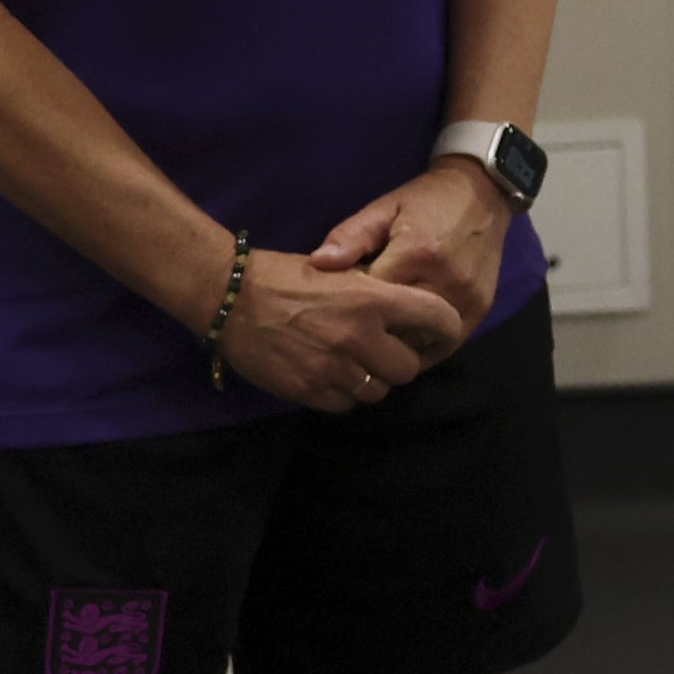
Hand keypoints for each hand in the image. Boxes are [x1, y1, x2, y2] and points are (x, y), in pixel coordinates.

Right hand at [203, 238, 471, 414]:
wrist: (229, 296)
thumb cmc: (285, 276)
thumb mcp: (340, 269)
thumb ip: (376, 292)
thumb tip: (408, 310)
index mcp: (372, 299)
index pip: (437, 318)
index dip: (443, 328)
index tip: (437, 332)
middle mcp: (359, 336)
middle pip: (408, 368)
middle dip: (398, 360)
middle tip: (383, 350)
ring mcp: (334, 368)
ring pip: (378, 391)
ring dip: (370, 380)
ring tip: (351, 362)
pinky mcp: (310, 391)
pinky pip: (345, 404)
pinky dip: (342, 393)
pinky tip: (328, 373)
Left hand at [321, 156, 513, 345]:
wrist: (482, 193)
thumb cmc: (426, 200)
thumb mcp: (383, 208)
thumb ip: (351, 237)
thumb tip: (318, 264)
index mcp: (416, 254)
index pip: (372, 300)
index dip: (352, 306)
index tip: (341, 303)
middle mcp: (445, 282)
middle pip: (397, 328)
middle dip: (376, 330)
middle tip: (360, 324)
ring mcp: (467, 300)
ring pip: (423, 343)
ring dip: (400, 344)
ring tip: (382, 336)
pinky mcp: (480, 311)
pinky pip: (447, 343)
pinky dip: (425, 346)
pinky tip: (409, 339)